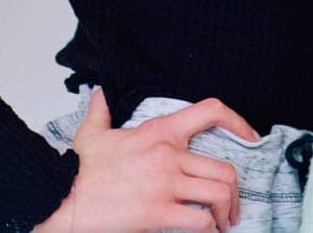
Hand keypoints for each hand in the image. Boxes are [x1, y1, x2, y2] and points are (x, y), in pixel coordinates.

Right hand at [34, 88, 257, 232]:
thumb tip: (98, 93)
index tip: (251, 138)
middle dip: (235, 191)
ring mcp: (165, 184)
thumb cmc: (79, 171)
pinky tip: (206, 232)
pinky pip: (199, 220)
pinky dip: (209, 229)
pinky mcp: (158, 213)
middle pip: (224, 168)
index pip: (211, 111)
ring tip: (223, 223)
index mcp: (159, 132)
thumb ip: (100, 112)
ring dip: (227, 211)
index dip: (238, 122)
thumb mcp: (92, 135)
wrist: (61, 200)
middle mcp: (168, 155)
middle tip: (232, 206)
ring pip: (218, 193)